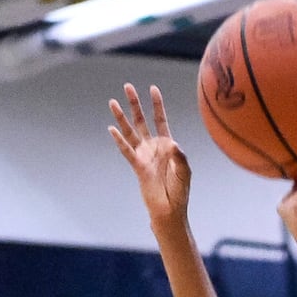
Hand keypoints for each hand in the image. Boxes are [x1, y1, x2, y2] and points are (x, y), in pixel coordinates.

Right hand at [108, 84, 192, 231]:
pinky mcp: (137, 167)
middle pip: (142, 120)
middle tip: (127, 86)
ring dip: (122, 117)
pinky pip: (127, 151)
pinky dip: (119, 140)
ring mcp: (143, 156)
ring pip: (130, 132)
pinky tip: (112, 129)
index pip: (160, 119)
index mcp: (167, 145)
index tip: (153, 88)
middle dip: (135, 104)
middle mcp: (153, 147)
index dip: (157, 104)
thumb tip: (172, 144)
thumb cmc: (180, 191)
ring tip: (113, 102)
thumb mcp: (185, 171)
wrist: (169, 209)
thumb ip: (180, 156)